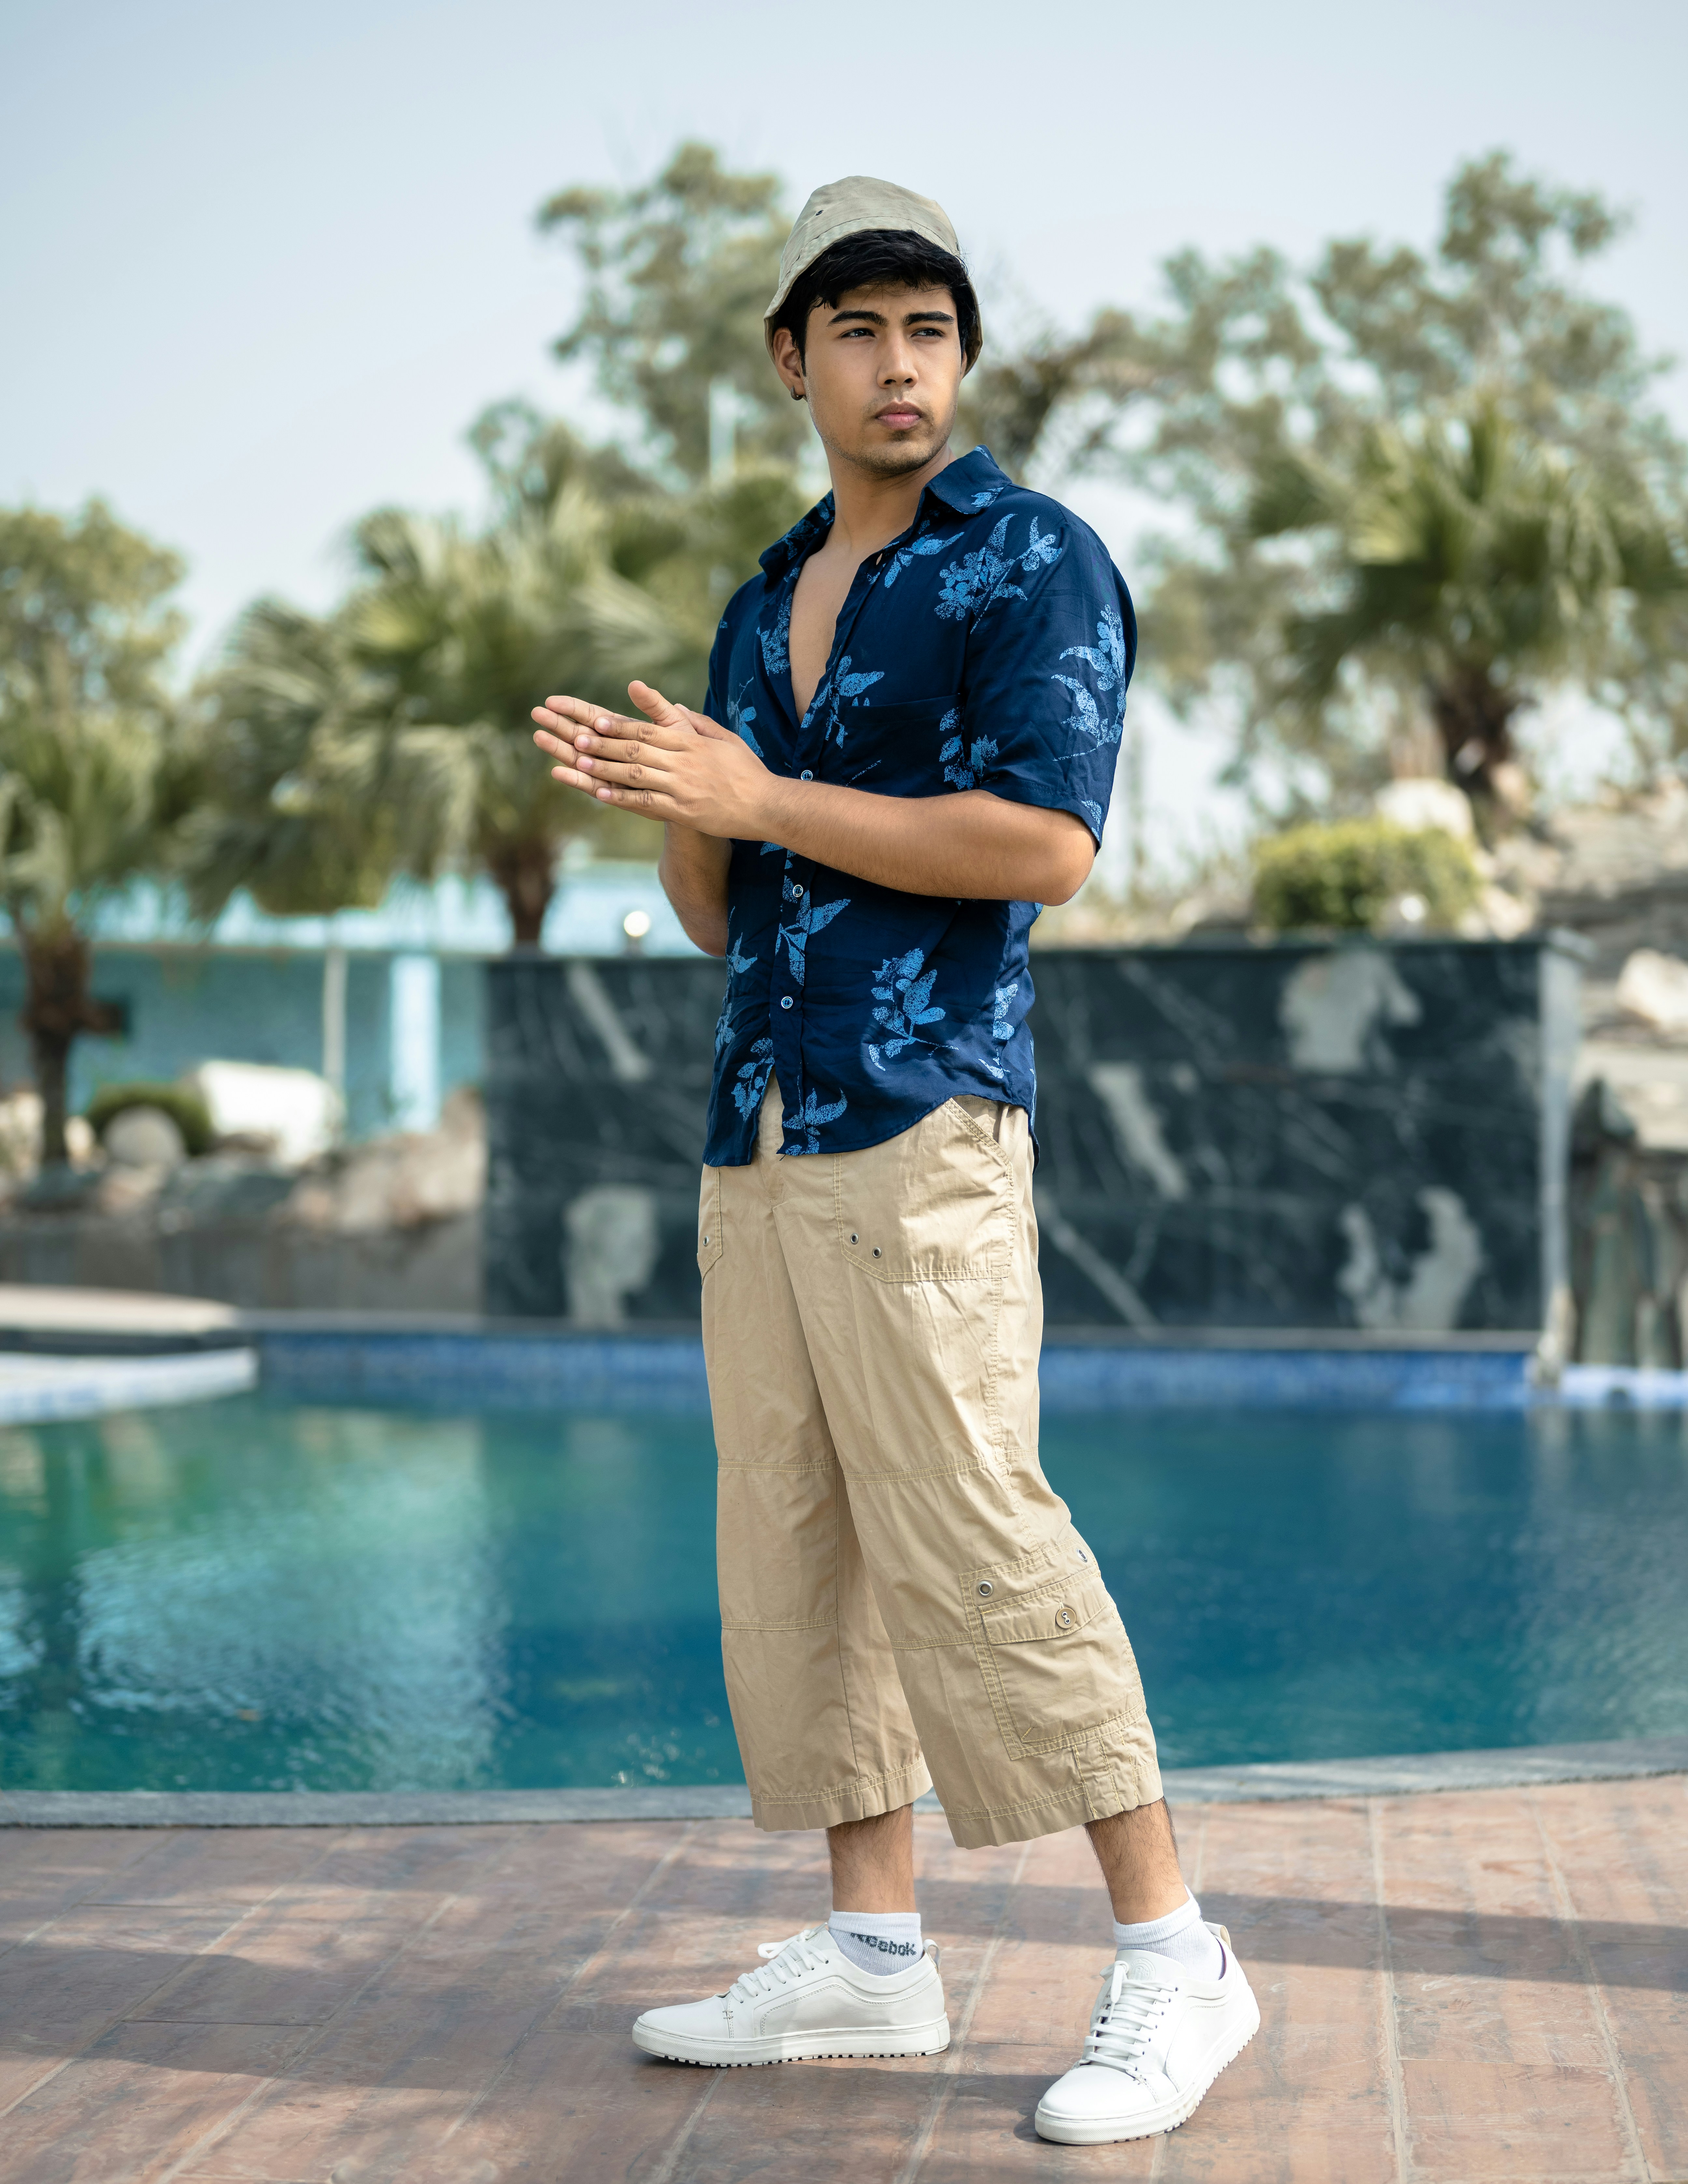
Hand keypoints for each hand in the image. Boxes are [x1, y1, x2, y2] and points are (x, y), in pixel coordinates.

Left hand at [531, 682, 780, 838]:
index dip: (618, 726)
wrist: (767, 804)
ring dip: (603, 768)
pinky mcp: (683, 812)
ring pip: (635, 775)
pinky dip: (621, 797)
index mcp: (690, 742)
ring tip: (576, 763)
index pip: (647, 730)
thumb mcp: (724, 738)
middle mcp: (683, 762)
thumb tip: (672, 706)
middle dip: (602, 744)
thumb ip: (695, 722)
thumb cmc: (747, 770)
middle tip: (573, 738)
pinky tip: (599, 793)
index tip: (593, 720)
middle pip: (634, 749)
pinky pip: (645, 804)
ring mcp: (681, 787)